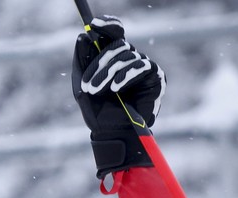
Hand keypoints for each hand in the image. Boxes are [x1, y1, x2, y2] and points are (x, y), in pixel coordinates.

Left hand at [72, 15, 165, 177]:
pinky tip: (116, 88)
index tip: (94, 24)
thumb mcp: (82, 86)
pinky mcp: (155, 76)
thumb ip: (81, 62)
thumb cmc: (98, 112)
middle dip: (99, 63)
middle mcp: (130, 58)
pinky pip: (140, 67)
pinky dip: (125, 77)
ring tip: (97, 91)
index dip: (107, 24)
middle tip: (88, 84)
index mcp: (112, 58)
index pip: (114, 32)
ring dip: (107, 74)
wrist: (113, 134)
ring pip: (126, 56)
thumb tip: (81, 36)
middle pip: (117, 44)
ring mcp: (143, 66)